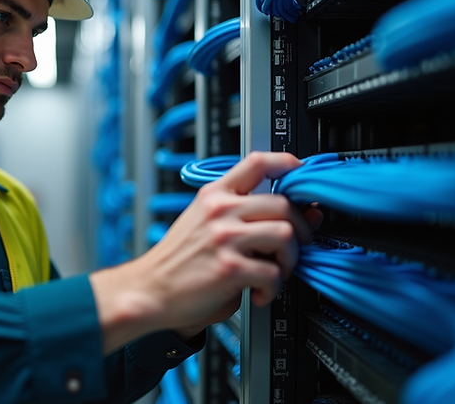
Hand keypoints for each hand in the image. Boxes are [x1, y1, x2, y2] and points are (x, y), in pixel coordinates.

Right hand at [90, 152, 320, 353]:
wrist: (149, 290)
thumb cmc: (178, 260)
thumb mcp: (205, 224)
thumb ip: (248, 217)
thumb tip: (306, 213)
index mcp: (213, 195)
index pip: (257, 162)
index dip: (288, 164)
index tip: (301, 176)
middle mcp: (219, 211)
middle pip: (283, 204)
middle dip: (299, 230)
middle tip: (292, 248)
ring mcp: (224, 238)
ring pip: (285, 235)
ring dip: (290, 259)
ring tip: (276, 271)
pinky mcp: (229, 268)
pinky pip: (273, 273)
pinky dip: (273, 288)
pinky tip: (259, 292)